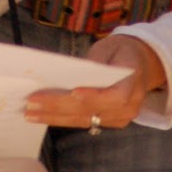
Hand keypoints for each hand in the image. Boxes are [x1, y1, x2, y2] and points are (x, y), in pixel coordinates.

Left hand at [24, 36, 166, 130]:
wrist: (141, 63)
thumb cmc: (121, 52)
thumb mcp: (109, 48)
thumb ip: (93, 64)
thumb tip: (66, 75)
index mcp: (134, 83)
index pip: (115, 96)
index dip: (94, 97)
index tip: (73, 93)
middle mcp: (129, 106)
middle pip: (91, 109)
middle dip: (59, 105)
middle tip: (33, 102)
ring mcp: (119, 118)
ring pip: (83, 119)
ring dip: (54, 116)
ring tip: (29, 113)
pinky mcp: (108, 122)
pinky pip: (82, 122)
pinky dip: (60, 118)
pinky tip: (41, 116)